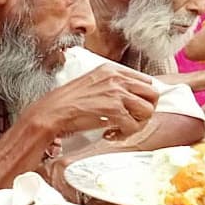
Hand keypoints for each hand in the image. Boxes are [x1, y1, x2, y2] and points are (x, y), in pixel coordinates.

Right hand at [25, 64, 158, 139]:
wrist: (52, 112)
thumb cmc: (67, 102)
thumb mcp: (92, 84)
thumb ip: (111, 86)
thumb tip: (129, 98)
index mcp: (111, 70)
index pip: (145, 81)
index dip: (142, 98)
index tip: (134, 109)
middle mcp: (117, 78)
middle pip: (153, 93)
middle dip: (145, 110)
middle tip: (132, 120)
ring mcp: (116, 93)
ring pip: (148, 110)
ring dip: (137, 124)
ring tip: (121, 128)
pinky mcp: (114, 110)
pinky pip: (133, 126)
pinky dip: (123, 134)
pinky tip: (109, 134)